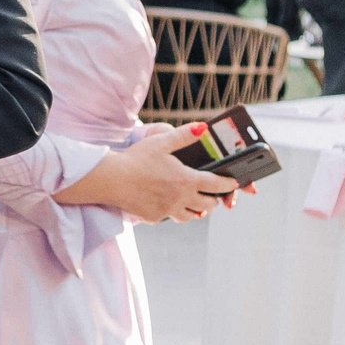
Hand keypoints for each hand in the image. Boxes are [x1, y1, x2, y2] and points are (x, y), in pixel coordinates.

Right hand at [57, 123, 239, 222]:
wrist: (111, 179)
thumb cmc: (135, 159)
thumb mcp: (160, 142)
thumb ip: (184, 135)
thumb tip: (204, 127)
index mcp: (187, 179)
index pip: (217, 185)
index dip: (228, 184)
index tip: (233, 183)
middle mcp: (181, 198)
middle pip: (208, 205)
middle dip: (213, 199)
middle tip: (211, 194)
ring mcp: (167, 210)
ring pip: (191, 216)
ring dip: (196, 210)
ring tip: (193, 204)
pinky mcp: (154, 217)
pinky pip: (168, 218)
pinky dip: (171, 213)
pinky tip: (166, 205)